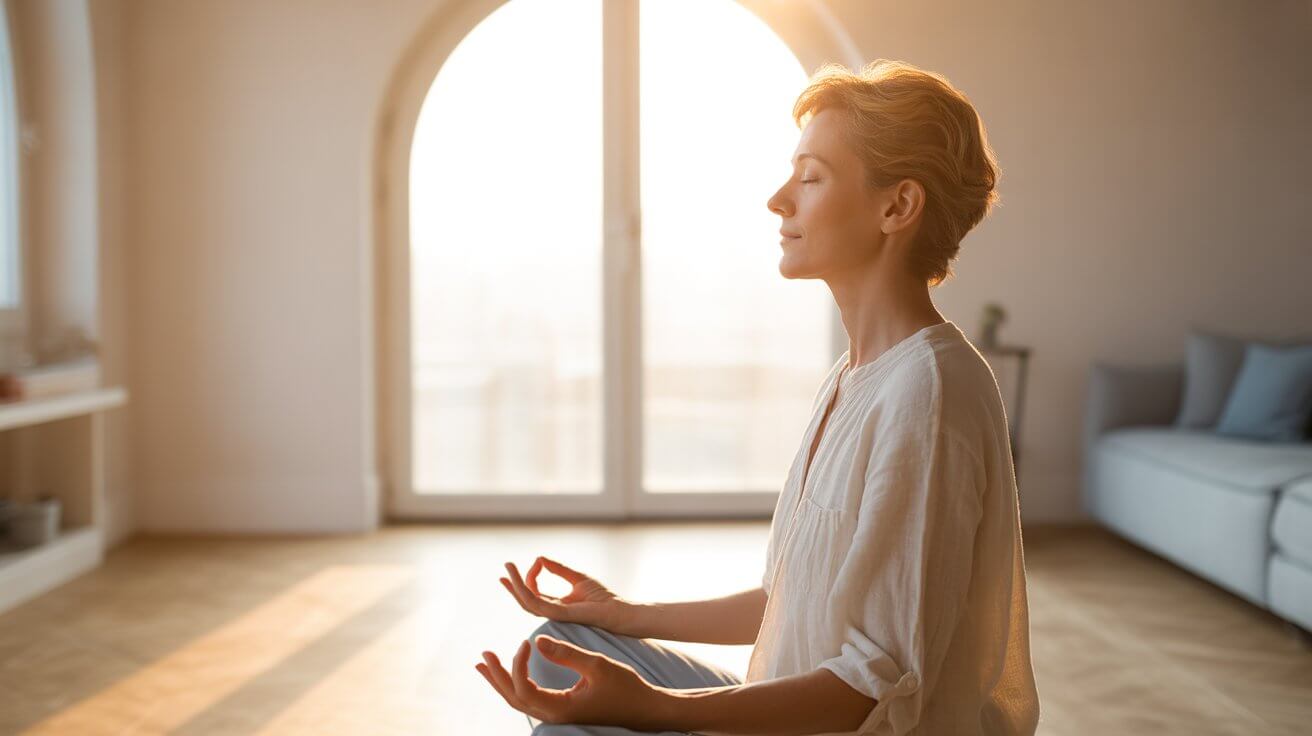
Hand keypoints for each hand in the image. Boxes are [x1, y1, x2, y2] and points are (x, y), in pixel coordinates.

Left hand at [474, 635, 668, 729]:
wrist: (646, 709)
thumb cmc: (626, 688)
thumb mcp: (597, 665)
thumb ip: (566, 653)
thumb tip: (537, 641)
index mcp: (559, 708)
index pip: (523, 687)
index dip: (518, 663)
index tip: (526, 642)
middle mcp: (554, 715)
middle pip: (513, 697)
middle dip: (496, 675)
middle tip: (484, 654)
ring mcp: (557, 714)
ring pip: (519, 700)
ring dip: (501, 681)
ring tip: (485, 664)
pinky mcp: (563, 709)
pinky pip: (531, 699)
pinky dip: (516, 685)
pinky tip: (512, 673)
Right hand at [501, 557, 629, 630]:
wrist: (618, 612)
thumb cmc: (603, 598)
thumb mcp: (577, 578)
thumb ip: (559, 569)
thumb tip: (540, 558)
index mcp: (557, 605)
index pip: (535, 594)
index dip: (528, 579)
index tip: (535, 561)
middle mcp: (553, 611)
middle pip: (526, 600)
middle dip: (513, 586)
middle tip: (503, 572)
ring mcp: (555, 614)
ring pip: (527, 602)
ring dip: (515, 586)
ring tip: (507, 570)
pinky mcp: (560, 614)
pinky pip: (537, 603)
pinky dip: (527, 589)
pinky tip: (523, 577)